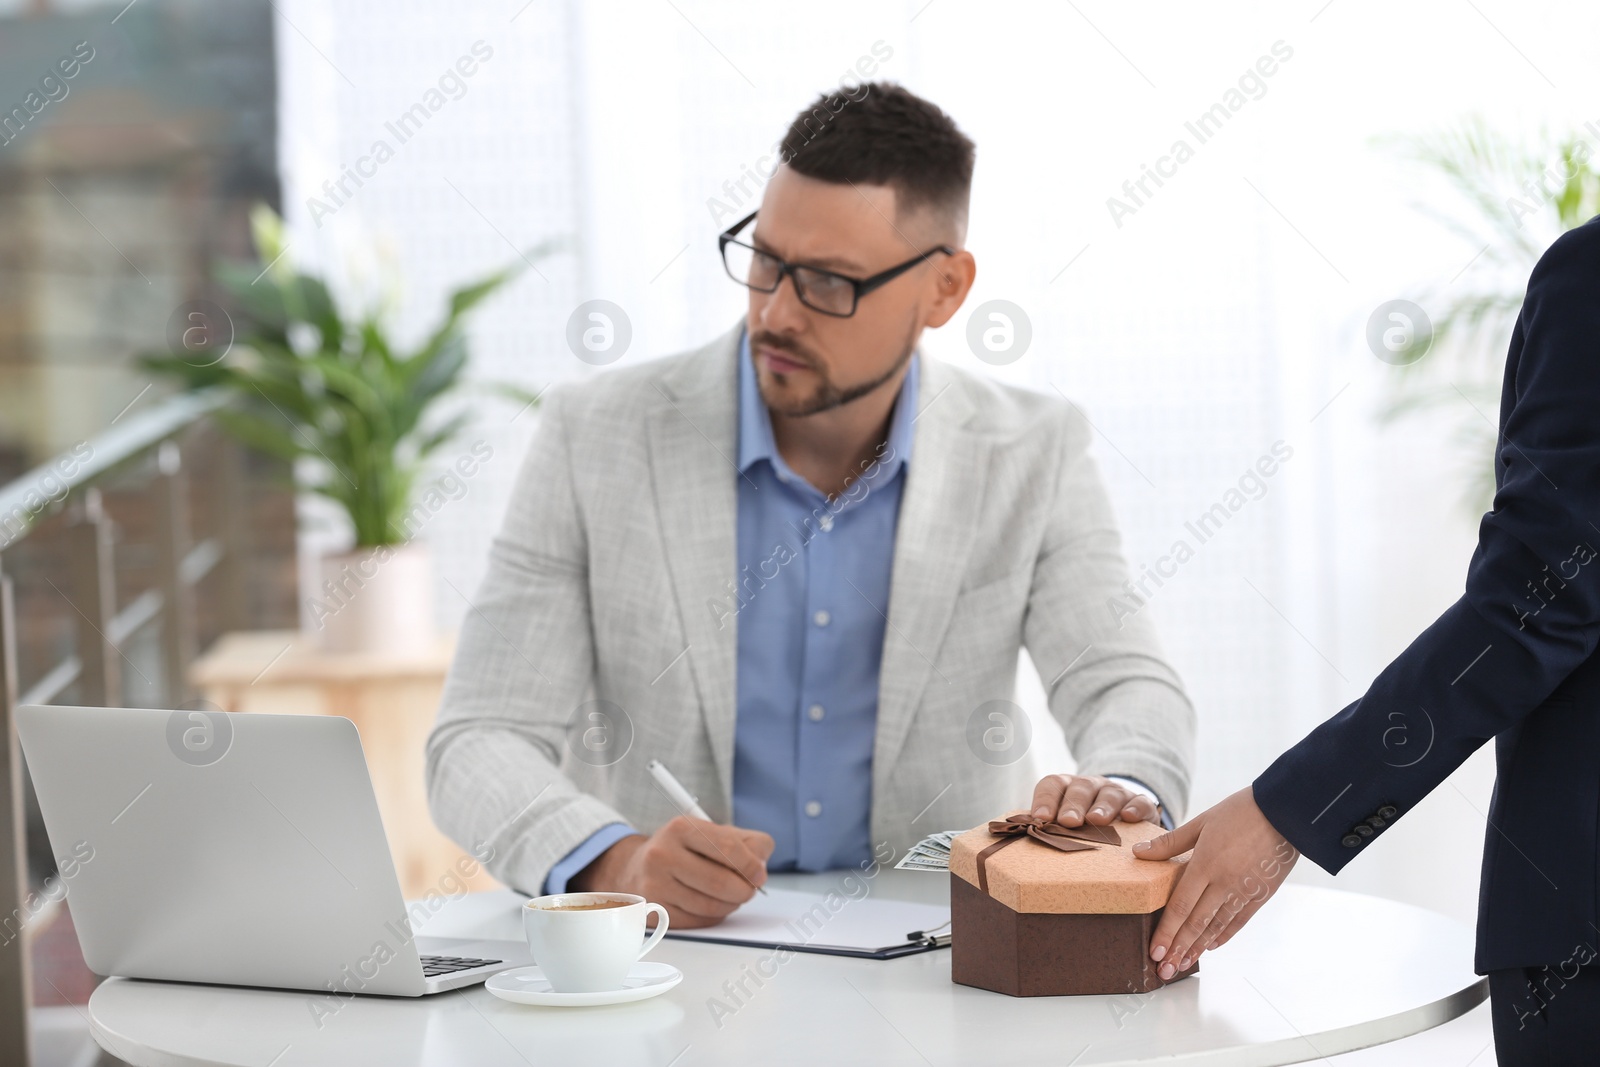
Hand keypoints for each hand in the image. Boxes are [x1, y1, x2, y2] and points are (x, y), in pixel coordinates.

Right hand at [569, 816, 774, 928]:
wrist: (636, 868)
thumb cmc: (683, 850)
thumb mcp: (711, 833)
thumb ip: (747, 843)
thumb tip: (762, 864)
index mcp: (681, 828)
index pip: (728, 847)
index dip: (751, 865)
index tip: (759, 874)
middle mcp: (663, 854)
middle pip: (721, 882)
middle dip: (744, 890)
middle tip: (749, 889)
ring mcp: (655, 884)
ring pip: (712, 906)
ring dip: (731, 905)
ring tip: (730, 896)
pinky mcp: (654, 911)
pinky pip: (699, 921)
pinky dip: (714, 916)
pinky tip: (711, 904)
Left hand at [1029, 773, 1160, 826]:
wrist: (1122, 814)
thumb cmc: (1085, 825)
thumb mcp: (1067, 824)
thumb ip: (1050, 830)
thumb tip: (1024, 845)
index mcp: (1067, 788)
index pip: (1053, 784)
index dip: (1046, 799)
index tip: (1041, 818)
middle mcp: (1091, 786)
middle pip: (1080, 788)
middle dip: (1073, 805)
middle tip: (1068, 822)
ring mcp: (1116, 792)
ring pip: (1109, 794)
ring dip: (1102, 807)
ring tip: (1096, 821)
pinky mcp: (1139, 803)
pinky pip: (1139, 801)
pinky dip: (1135, 808)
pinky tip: (1129, 817)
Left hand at [1133, 785, 1298, 977]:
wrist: (1285, 812)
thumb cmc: (1241, 812)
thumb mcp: (1201, 822)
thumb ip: (1170, 843)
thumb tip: (1138, 854)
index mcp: (1205, 864)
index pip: (1180, 906)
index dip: (1166, 932)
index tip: (1154, 951)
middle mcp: (1224, 883)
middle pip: (1196, 923)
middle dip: (1178, 949)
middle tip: (1164, 970)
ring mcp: (1244, 891)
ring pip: (1216, 926)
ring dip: (1198, 948)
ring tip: (1183, 965)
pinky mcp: (1261, 895)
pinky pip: (1238, 921)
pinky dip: (1223, 935)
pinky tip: (1211, 946)